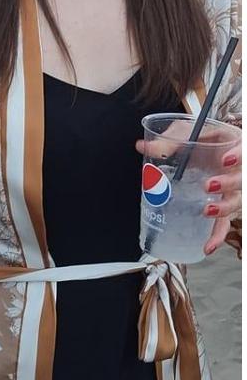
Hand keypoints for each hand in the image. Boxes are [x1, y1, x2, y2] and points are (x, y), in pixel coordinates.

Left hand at [135, 133, 241, 255]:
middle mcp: (237, 170)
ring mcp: (232, 190)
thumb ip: (169, 140)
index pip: (244, 150)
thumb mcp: (186, 133)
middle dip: (229, 183)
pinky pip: (224, 223)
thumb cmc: (201, 139)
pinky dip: (217, 236)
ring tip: (207, 210)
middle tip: (209, 184)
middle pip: (242, 180)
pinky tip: (207, 246)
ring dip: (224, 208)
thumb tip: (144, 147)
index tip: (226, 159)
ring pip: (237, 202)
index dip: (239, 155)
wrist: (204, 147)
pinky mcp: (223, 206)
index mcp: (232, 146)